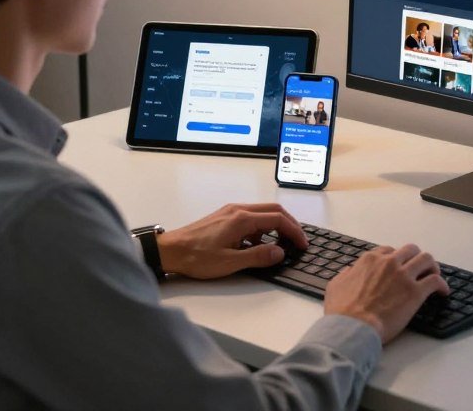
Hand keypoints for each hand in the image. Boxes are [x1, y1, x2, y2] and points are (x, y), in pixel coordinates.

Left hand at [157, 203, 307, 278]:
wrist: (170, 250)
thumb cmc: (197, 257)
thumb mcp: (230, 262)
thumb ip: (258, 256)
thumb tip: (280, 252)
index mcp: (242, 219)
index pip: (278, 218)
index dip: (294, 231)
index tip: (302, 244)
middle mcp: (238, 210)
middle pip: (273, 210)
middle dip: (289, 224)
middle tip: (297, 241)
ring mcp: (230, 211)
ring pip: (262, 213)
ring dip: (275, 226)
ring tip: (279, 246)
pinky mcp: (224, 217)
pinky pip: (250, 218)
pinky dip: (261, 228)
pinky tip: (255, 245)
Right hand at [324, 244, 450, 343]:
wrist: (353, 328)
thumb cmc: (342, 311)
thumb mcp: (336, 286)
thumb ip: (346, 275)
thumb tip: (350, 271)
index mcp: (370, 260)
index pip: (389, 251)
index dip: (396, 259)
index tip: (399, 267)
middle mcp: (389, 263)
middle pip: (410, 250)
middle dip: (415, 258)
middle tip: (419, 269)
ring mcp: (403, 276)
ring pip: (426, 259)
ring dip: (431, 266)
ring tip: (434, 275)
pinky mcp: (415, 292)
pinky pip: (435, 281)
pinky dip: (441, 284)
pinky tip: (442, 291)